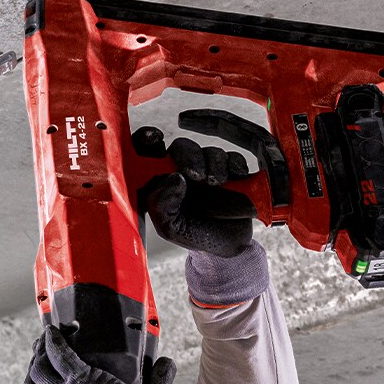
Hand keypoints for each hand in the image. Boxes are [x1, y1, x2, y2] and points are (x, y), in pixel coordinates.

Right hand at [22, 325, 176, 383]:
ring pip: (38, 371)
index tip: (52, 374)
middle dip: (35, 366)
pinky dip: (53, 342)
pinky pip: (58, 357)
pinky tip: (55, 331)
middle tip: (44, 351)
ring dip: (41, 352)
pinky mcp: (80, 382)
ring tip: (50, 337)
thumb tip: (168, 362)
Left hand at [142, 135, 256, 257]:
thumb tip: (173, 178)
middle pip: (182, 146)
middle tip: (197, 175)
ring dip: (214, 165)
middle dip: (189, 155)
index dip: (147, 139)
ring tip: (216, 184)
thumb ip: (161, 205)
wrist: (227, 245)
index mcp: (161, 180)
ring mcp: (208, 168)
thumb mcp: (169, 227)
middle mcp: (183, 170)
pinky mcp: (231, 171)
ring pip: (209, 151)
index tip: (153, 138)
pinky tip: (235, 180)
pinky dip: (234, 166)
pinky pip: (233, 158)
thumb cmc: (192, 234)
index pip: (148, 152)